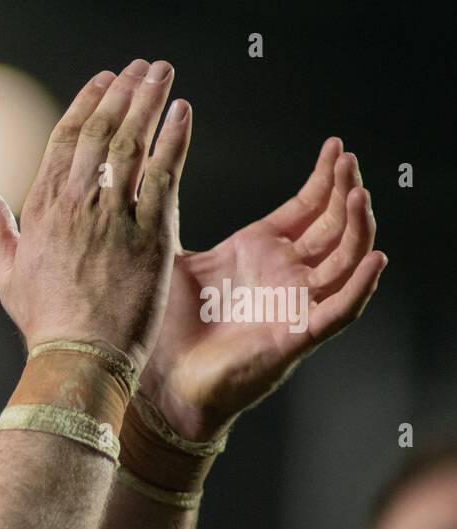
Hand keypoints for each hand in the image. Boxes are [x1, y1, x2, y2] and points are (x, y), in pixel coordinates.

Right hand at [0, 59, 190, 373]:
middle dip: (123, 92)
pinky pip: (164, 172)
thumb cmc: (45, 322)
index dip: (87, 103)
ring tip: (163, 73)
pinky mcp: (150, 232)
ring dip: (149, 101)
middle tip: (142, 66)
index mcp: (42, 209)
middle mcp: (75, 204)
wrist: (80, 355)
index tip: (105, 81)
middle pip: (101, 130)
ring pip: (132, 142)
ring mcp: (113, 216)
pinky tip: (183, 112)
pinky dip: (174, 138)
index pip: (65, 139)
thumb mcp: (7, 274)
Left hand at [138, 138, 386, 440]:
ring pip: (344, 261)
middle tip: (349, 162)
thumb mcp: (176, 264)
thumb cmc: (169, 329)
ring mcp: (294, 304)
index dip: (323, 179)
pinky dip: (359, 287)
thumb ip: (174, 223)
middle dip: (344, 192)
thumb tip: (154, 187)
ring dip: (358, 229)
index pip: (306, 207)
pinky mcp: (296, 335)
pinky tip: (374, 260)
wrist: (163, 380)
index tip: (334, 147)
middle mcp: (284, 275)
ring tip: (360, 195)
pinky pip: (340, 310)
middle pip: (332, 226)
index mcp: (258, 252)